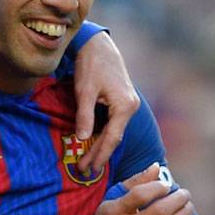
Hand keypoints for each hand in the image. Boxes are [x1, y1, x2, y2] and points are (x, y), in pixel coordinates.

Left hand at [74, 32, 139, 172]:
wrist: (98, 44)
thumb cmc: (90, 64)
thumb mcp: (84, 91)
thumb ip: (84, 116)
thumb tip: (83, 139)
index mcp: (125, 106)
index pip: (112, 138)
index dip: (100, 155)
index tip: (88, 169)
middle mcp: (131, 106)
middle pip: (114, 137)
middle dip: (99, 154)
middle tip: (84, 170)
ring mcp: (128, 103)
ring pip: (114, 131)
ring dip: (101, 145)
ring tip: (87, 161)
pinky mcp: (122, 100)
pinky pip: (113, 123)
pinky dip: (103, 134)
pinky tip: (93, 143)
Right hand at [93, 163, 192, 214]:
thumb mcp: (114, 197)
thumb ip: (135, 182)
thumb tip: (156, 167)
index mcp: (113, 212)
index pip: (139, 196)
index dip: (157, 187)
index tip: (165, 185)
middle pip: (159, 212)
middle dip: (177, 200)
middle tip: (185, 194)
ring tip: (188, 206)